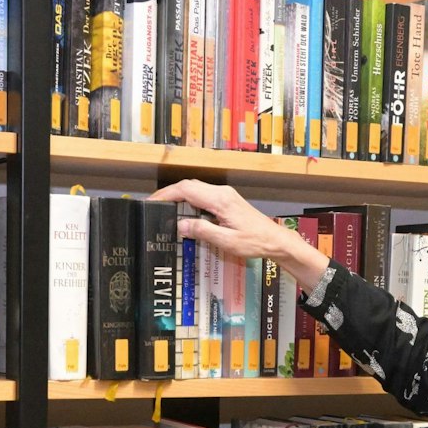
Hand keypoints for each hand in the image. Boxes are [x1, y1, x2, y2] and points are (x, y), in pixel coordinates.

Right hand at [148, 179, 330, 285]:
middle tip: (154, 207)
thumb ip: (202, 231)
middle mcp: (222, 192)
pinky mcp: (227, 199)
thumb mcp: (227, 241)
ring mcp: (225, 194)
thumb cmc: (254, 242)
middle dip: (169, 194)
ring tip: (164, 209)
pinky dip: (189, 199)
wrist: (275, 239)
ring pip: (196, 188)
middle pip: (189, 186)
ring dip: (179, 196)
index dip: (166, 194)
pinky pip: (203, 194)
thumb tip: (179, 224)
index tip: (152, 202)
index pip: (186, 190)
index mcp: (220, 200)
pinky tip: (183, 212)